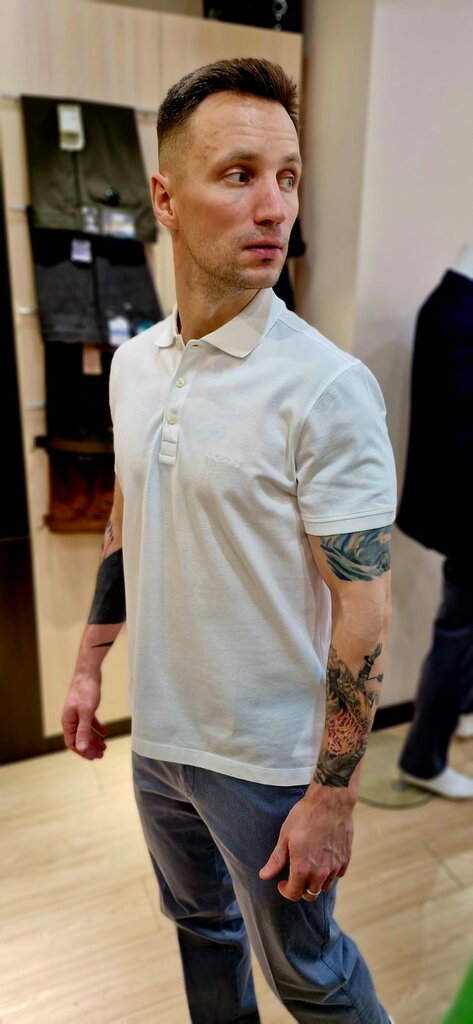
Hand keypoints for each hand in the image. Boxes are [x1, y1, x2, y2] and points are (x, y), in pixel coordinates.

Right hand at [61, 672, 106, 759]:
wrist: (88, 672)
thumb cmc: (85, 690)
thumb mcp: (86, 712)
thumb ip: (84, 731)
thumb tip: (81, 748)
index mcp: (68, 721)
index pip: (72, 743)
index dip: (82, 751)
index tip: (94, 757)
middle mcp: (71, 719)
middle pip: (79, 738)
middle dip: (89, 748)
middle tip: (101, 754)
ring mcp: (78, 713)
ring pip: (85, 731)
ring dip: (94, 740)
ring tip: (104, 747)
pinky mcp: (85, 707)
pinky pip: (90, 722)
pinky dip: (97, 728)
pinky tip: (105, 733)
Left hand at [259, 782, 354, 900]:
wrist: (330, 802)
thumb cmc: (305, 816)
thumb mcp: (285, 836)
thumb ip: (276, 860)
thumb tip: (264, 875)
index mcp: (302, 868)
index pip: (294, 894)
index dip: (285, 890)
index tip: (282, 882)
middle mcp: (320, 872)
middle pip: (310, 894)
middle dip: (301, 889)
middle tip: (295, 876)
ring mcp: (334, 866)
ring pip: (325, 886)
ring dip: (316, 882)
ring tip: (310, 867)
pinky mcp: (345, 859)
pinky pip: (337, 875)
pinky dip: (330, 873)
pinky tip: (324, 859)